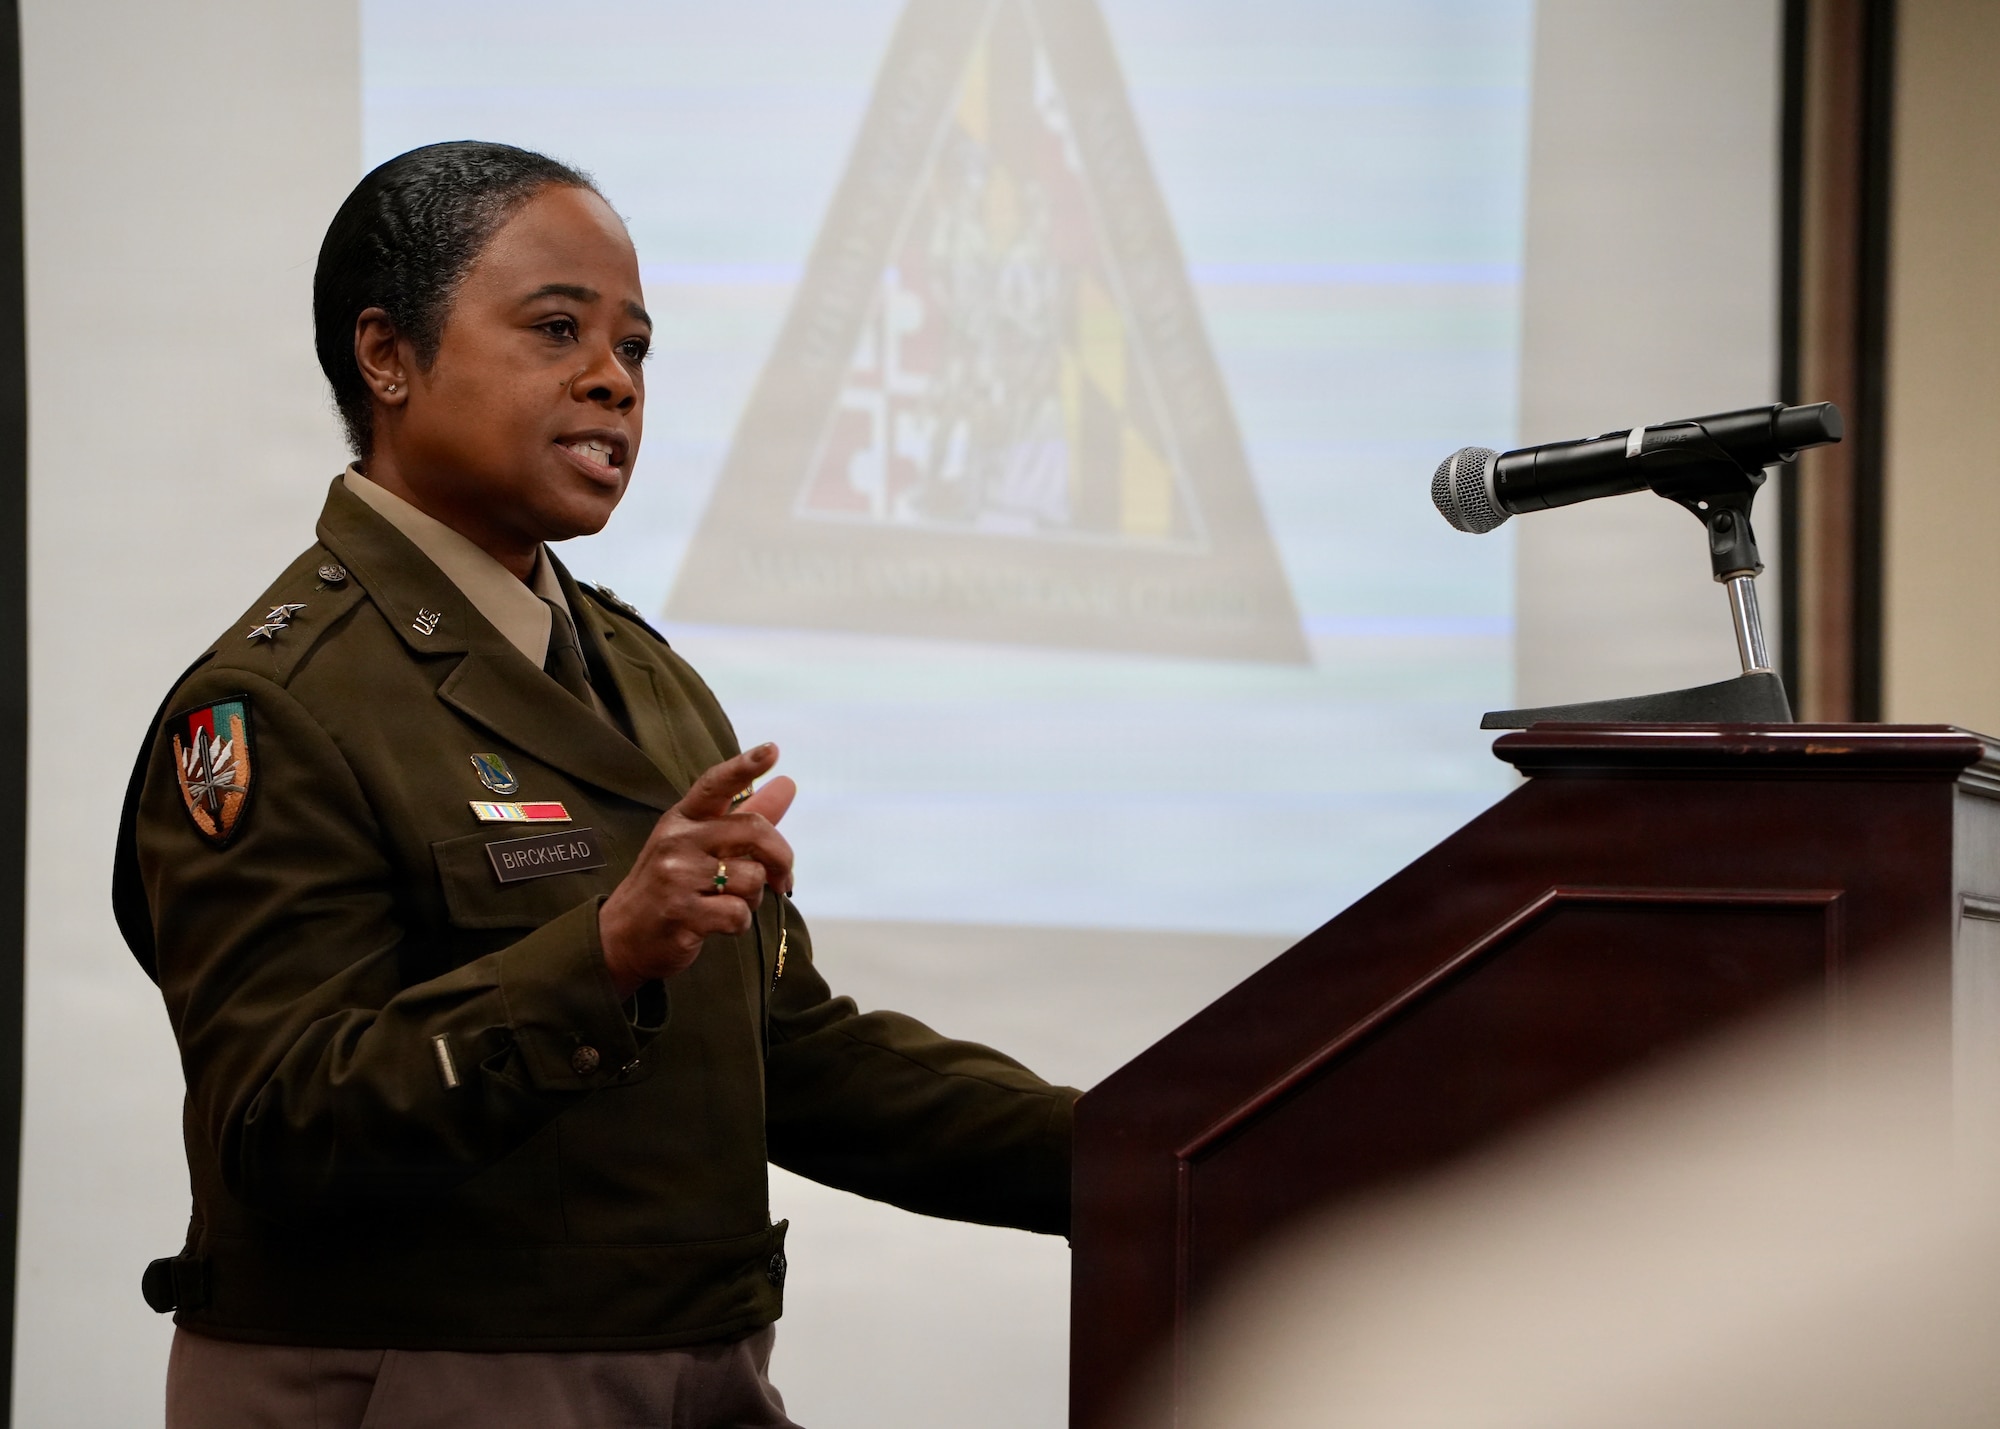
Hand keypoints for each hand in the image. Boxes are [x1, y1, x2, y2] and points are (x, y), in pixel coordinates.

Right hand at [598, 743, 797, 995]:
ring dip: (753, 898)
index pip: (715, 784)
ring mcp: (676, 875)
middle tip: (783, 880)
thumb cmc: (669, 887)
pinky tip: (717, 925)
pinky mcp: (681, 912)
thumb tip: (787, 783)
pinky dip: (739, 924)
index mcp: (682, 819)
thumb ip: (743, 816)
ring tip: (727, 903)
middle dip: (781, 858)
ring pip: (753, 878)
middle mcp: (677, 841)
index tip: (773, 750)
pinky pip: (738, 913)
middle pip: (754, 831)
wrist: (621, 938)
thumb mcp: (698, 846)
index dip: (745, 765)